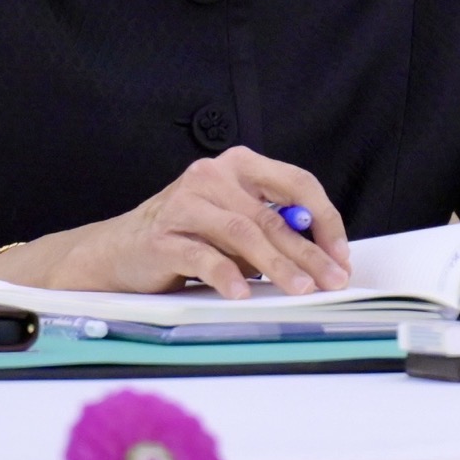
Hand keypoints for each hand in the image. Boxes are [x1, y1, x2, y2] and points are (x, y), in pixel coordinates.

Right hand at [45, 147, 351, 297]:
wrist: (118, 250)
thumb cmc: (187, 235)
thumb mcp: (235, 224)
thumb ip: (272, 230)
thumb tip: (322, 256)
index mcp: (238, 166)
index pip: (296, 183)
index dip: (324, 219)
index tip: (340, 254)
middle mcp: (212, 177)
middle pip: (271, 214)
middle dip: (308, 251)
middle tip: (331, 279)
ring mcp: (185, 204)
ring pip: (243, 232)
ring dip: (277, 264)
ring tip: (299, 288)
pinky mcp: (163, 236)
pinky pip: (202, 255)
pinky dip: (226, 275)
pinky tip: (242, 293)